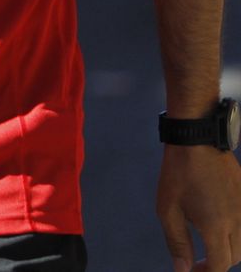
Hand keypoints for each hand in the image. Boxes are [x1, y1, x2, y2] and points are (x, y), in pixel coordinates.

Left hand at [159, 145, 240, 270]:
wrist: (198, 142)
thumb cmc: (178, 174)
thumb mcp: (168, 209)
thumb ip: (177, 242)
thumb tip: (183, 268)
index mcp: (216, 226)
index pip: (219, 265)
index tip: (192, 271)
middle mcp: (238, 222)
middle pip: (234, 257)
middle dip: (216, 264)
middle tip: (196, 262)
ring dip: (228, 251)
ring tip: (208, 247)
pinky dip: (236, 236)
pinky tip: (219, 228)